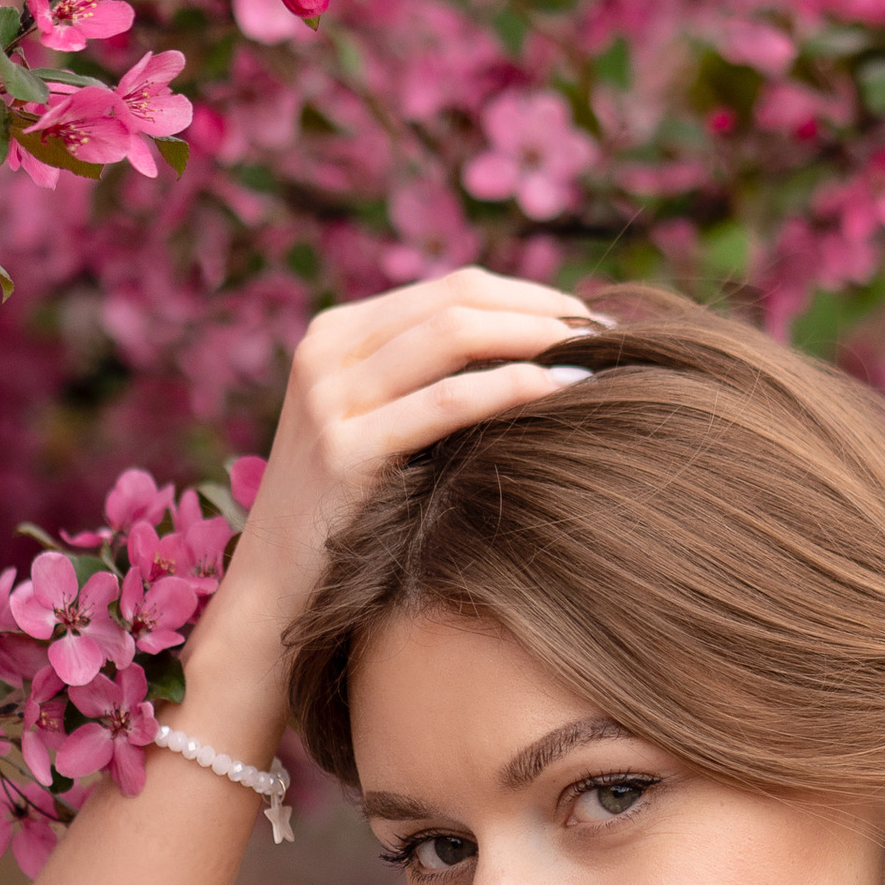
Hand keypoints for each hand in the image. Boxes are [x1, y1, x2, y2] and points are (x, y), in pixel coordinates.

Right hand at [196, 267, 604, 704]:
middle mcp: (326, 350)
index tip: (590, 324)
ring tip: (596, 359)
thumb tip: (538, 354)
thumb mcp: (379, 430)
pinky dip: (511, 388)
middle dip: (543, 310)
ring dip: (535, 338)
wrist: (275, 595)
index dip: (531, 297)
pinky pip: (446, 402)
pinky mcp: (344, 449)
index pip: (452, 289)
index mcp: (336, 333)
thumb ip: (429, 384)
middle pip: (458, 298)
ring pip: (453, 334)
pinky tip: (561, 394)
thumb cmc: (348, 520)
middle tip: (609, 336)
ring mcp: (329, 397)